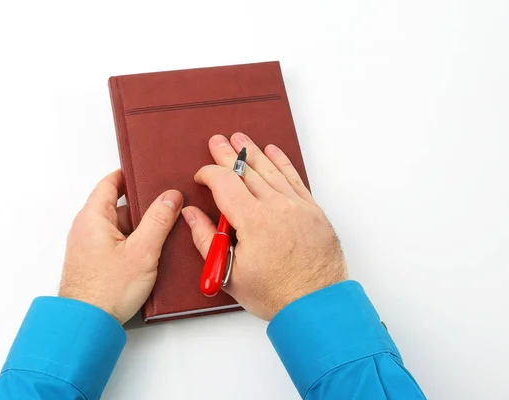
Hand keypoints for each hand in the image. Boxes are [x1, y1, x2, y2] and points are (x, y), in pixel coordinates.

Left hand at [59, 170, 182, 323]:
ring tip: (160, 234)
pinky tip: (147, 253)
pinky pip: (114, 242)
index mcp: (93, 217)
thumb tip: (170, 197)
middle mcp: (86, 228)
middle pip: (116, 205)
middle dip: (141, 206)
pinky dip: (130, 242)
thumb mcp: (142, 251)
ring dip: (137, 228)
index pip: (110, 183)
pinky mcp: (93, 261)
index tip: (148, 173)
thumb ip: (158, 220)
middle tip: (164, 206)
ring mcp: (88, 246)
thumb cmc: (106, 291)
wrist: (86, 325)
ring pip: (117, 226)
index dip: (129, 175)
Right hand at [182, 133, 346, 320]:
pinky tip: (274, 152)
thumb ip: (206, 239)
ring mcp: (298, 206)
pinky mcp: (313, 211)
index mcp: (254, 221)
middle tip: (218, 140)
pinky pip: (295, 179)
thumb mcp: (229, 273)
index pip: (225, 183)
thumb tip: (191, 214)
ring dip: (254, 153)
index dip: (209, 174)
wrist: (316, 304)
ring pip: (271, 171)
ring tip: (241, 138)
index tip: (201, 176)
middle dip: (228, 154)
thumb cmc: (275, 294)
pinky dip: (283, 164)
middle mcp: (277, 207)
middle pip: (247, 171)